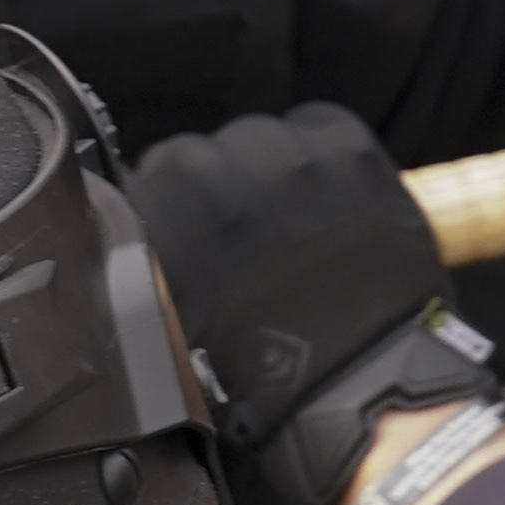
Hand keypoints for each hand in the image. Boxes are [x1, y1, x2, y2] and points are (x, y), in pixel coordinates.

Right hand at [126, 103, 498, 504]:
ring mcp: (280, 150)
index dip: (174, 215)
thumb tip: (149, 259)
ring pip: (263, 140)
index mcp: (156, 209)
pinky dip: (326, 155)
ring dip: (273, 171)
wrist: (358, 376)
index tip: (194, 240)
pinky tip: (333, 199)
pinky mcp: (343, 145)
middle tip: (249, 242)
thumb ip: (154, 274)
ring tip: (297, 223)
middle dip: (221, 192)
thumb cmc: (262, 371)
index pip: (147, 184)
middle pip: (203, 157)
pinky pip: (324, 127)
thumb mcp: (172, 327)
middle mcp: (209, 165)